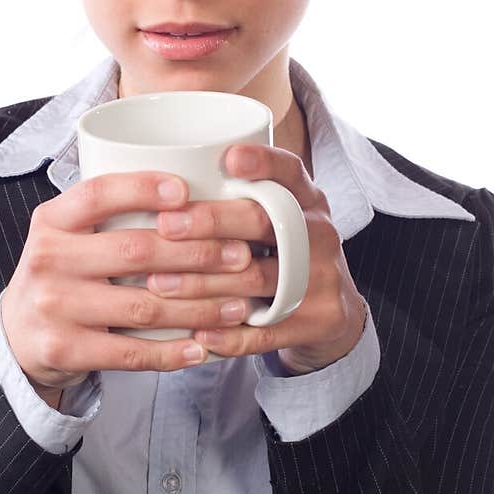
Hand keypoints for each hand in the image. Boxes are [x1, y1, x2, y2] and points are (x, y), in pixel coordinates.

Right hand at [0, 169, 266, 395]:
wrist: (17, 335)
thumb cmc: (63, 274)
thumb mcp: (68, 234)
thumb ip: (109, 214)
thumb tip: (194, 191)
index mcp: (52, 221)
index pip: (99, 194)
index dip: (144, 188)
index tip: (188, 191)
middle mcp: (48, 259)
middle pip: (136, 251)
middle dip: (199, 253)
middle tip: (241, 254)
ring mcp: (54, 307)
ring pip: (143, 306)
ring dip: (200, 306)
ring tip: (238, 304)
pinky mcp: (65, 349)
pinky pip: (130, 353)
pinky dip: (172, 352)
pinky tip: (202, 347)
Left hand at [148, 144, 367, 373]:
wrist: (334, 309)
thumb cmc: (286, 251)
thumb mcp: (280, 216)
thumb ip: (241, 198)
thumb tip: (160, 183)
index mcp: (307, 200)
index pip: (290, 170)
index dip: (263, 162)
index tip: (228, 158)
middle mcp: (318, 233)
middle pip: (266, 222)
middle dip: (212, 222)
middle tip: (166, 226)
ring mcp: (322, 279)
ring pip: (258, 278)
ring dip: (204, 283)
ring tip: (159, 283)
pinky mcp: (316, 321)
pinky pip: (267, 330)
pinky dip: (229, 335)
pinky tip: (195, 334)